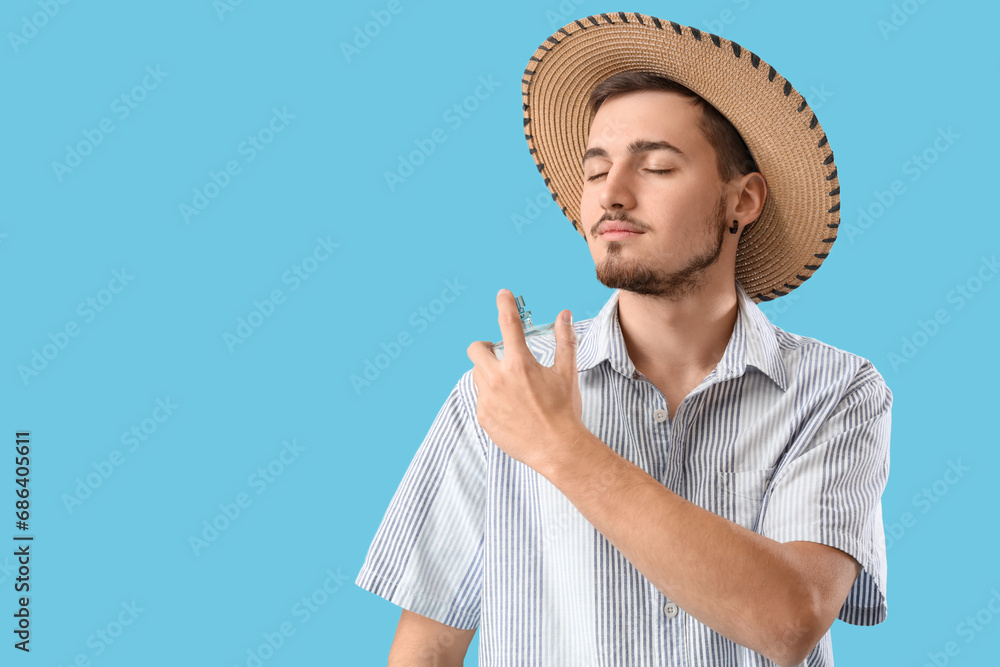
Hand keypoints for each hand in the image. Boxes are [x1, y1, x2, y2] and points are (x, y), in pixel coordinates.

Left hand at [466, 289, 584, 471]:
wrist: (557, 448)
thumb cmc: (565, 410)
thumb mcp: (567, 373)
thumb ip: (565, 340)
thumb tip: (564, 315)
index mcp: (520, 364)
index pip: (509, 324)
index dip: (505, 305)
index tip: (502, 295)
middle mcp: (498, 379)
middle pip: (476, 350)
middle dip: (485, 347)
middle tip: (499, 353)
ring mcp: (488, 399)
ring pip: (477, 375)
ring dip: (489, 373)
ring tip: (512, 387)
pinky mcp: (483, 417)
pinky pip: (481, 399)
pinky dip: (492, 397)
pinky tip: (511, 408)